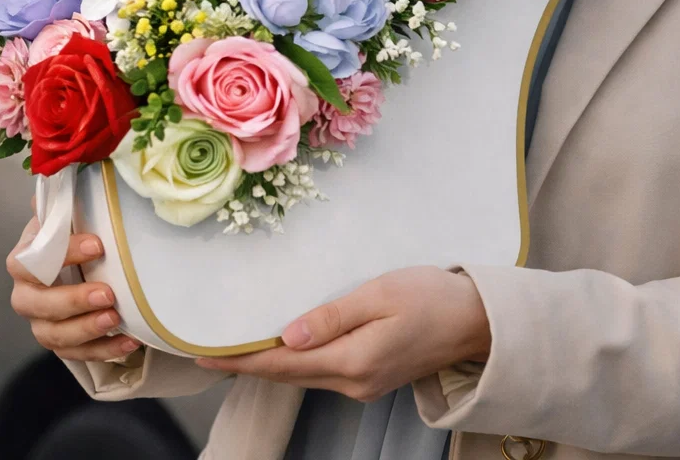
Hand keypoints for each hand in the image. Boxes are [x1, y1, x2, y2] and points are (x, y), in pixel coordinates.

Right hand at [7, 198, 140, 362]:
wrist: (86, 259)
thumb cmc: (80, 231)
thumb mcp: (77, 212)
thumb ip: (72, 196)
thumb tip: (70, 168)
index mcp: (28, 255)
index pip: (30, 259)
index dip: (62, 254)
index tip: (98, 245)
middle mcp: (27, 290)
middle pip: (33, 303)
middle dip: (71, 300)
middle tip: (108, 294)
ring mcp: (41, 319)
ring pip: (49, 334)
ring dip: (85, 329)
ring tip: (117, 318)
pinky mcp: (62, 340)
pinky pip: (76, 354)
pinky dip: (103, 350)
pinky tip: (129, 341)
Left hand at [195, 266, 489, 401]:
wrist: (476, 320)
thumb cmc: (431, 297)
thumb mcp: (381, 294)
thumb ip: (333, 316)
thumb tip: (287, 335)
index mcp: (353, 362)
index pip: (282, 363)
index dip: (241, 359)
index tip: (204, 352)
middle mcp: (353, 382)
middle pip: (287, 375)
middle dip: (246, 364)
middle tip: (206, 351)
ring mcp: (363, 383)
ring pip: (302, 375)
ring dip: (267, 363)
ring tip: (234, 346)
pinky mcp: (371, 376)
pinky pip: (320, 371)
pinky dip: (293, 361)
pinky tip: (282, 347)